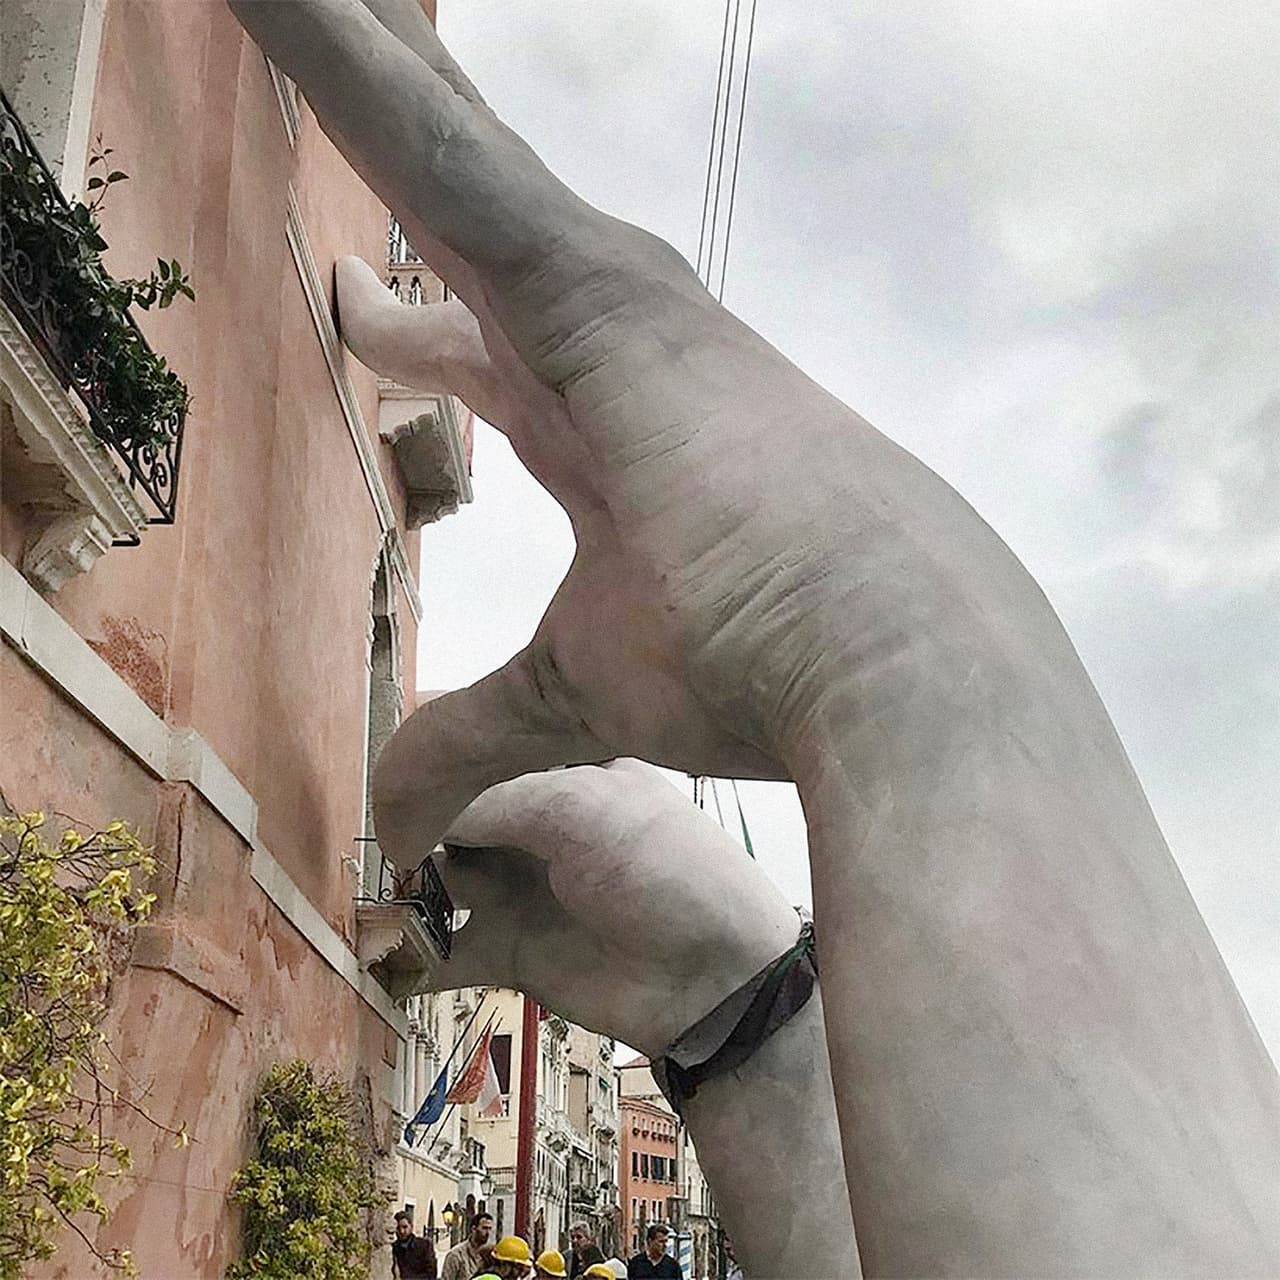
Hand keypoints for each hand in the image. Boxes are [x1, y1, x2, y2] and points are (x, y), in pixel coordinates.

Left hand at [228, 0, 1010, 870]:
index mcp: (604, 422)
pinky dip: (353, 71)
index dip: (416, 334)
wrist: (891, 666)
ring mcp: (607, 294)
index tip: (366, 317)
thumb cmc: (762, 674)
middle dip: (405, 156)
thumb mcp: (578, 697)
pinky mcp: (598, 282)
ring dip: (358, 58)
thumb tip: (396, 824)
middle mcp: (608, 333)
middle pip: (467, 219)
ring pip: (447, 149)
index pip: (484, 351)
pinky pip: (440, 156)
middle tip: (335, 60)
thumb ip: (475, 735)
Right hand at [421, 760, 797, 1056]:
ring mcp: (524, 889)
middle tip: (393, 857)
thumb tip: (407, 814)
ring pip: (443, 885)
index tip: (390, 791)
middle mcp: (537, 826)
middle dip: (414, 837)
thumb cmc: (660, 870)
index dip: (433, 772)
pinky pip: (450, 954)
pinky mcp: (515, 952)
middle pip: (451, 823)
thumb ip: (490, 803)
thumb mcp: (578, 810)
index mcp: (562, 773)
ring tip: (389, 910)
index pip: (480, 759)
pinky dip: (415, 961)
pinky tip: (386, 964)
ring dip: (410, 897)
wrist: (715, 979)